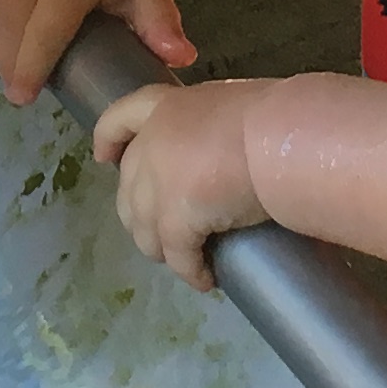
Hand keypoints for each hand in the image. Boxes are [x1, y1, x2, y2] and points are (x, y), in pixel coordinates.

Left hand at [91, 82, 270, 291]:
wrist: (283, 138)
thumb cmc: (273, 115)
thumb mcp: (230, 107)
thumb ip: (208, 127)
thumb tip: (224, 152)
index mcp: (166, 106)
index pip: (120, 118)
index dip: (108, 138)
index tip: (103, 158)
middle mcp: (152, 144)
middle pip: (129, 188)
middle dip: (140, 216)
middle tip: (163, 233)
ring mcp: (159, 183)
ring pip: (144, 229)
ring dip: (160, 249)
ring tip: (181, 261)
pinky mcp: (177, 219)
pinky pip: (177, 256)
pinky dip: (191, 271)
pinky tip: (205, 281)